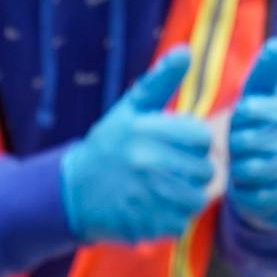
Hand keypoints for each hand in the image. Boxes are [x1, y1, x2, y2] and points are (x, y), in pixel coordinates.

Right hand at [60, 47, 213, 243]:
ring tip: (167, 188)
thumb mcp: (130, 109)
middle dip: (194, 169)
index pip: (203, 138)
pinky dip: (174, 218)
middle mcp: (148, 163)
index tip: (178, 146)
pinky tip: (155, 207)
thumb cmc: (108, 146)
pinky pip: (182, 222)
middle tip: (173, 169)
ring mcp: (146, 196)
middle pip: (205, 170)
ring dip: (188, 194)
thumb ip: (160, 80)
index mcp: (147, 131)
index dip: (194, 142)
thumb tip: (186, 52)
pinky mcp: (145, 225)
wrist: (70, 192)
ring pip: (198, 197)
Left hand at [227, 37, 276, 229]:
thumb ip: (266, 73)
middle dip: (234, 149)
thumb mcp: (263, 101)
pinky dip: (246, 192)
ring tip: (243, 167)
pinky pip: (257, 195)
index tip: (241, 125)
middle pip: (246, 141)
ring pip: (251, 169)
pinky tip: (251, 186)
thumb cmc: (266, 133)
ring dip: (239, 171)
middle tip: (239, 151)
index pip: (248, 110)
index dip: (235, 121)